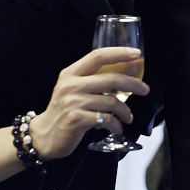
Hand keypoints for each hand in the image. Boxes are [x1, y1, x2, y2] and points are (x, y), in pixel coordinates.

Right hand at [27, 47, 149, 158]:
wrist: (44, 136)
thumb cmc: (64, 111)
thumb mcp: (73, 90)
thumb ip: (92, 80)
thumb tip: (125, 75)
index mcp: (71, 73)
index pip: (97, 56)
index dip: (118, 53)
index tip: (136, 54)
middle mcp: (70, 85)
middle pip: (110, 79)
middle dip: (133, 84)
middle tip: (145, 90)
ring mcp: (72, 102)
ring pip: (112, 102)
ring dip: (125, 111)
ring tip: (128, 117)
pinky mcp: (76, 119)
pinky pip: (106, 119)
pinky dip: (116, 125)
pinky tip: (117, 128)